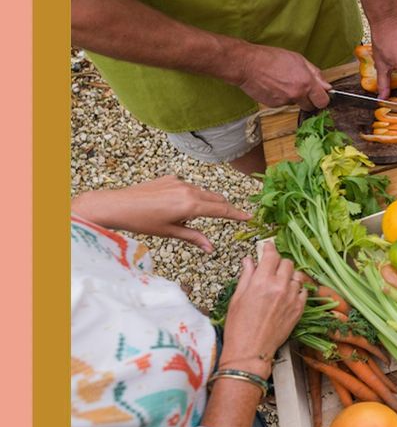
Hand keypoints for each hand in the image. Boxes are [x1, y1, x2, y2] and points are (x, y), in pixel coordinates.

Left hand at [71, 175, 250, 251]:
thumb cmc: (142, 222)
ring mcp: (179, 181)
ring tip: (199, 216)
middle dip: (225, 207)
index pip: (221, 209)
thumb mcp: (170, 232)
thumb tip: (211, 248)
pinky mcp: (170, 178)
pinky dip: (192, 196)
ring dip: (207, 202)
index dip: (236, 214)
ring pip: (203, 192)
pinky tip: (179, 206)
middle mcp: (189, 189)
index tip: (249, 217)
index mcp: (191, 205)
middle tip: (233, 216)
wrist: (117, 205)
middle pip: (216, 198)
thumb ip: (194, 237)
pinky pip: (189, 187)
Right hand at [217, 242, 306, 377]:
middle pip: (286, 263)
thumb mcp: (237, 298)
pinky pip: (304, 291)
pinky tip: (288, 294)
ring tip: (280, 282)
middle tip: (271, 269)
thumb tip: (250, 260)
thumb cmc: (238, 326)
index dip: (269, 248)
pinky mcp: (299, 309)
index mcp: (262, 281)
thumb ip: (246, 276)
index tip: (267, 247)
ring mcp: (292, 298)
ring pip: (297, 275)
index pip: (271, 255)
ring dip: (289, 275)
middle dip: (278, 263)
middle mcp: (280, 286)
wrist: (250, 351)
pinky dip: (297, 289)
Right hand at [235, 44, 331, 110]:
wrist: (247, 64)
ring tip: (283, 82)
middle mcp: (297, 94)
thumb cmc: (271, 58)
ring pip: (295, 103)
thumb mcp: (298, 59)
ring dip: (294, 96)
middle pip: (310, 107)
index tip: (320, 95)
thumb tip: (326, 86)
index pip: (323, 101)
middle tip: (302, 89)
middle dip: (309, 100)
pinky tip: (274, 86)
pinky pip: (283, 103)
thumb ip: (315, 74)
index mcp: (306, 83)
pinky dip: (281, 97)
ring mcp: (284, 101)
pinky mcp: (274, 105)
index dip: (322, 99)